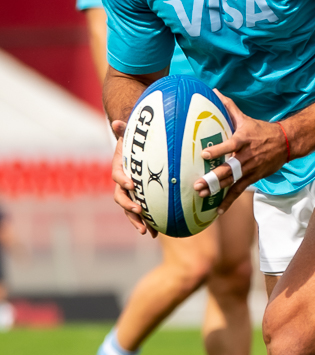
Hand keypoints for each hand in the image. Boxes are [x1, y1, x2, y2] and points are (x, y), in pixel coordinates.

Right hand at [110, 120, 157, 236]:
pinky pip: (143, 214)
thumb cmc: (135, 143)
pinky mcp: (140, 200)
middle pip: (121, 198)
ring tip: (146, 231)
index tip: (131, 185)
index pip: (118, 176)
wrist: (137, 152)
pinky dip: (149, 223)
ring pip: (130, 210)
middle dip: (129, 206)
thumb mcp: (131, 135)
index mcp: (120, 169)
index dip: (123, 180)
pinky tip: (157, 233)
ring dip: (137, 221)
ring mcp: (131, 194)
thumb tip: (117, 122)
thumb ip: (125, 130)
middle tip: (139, 211)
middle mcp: (123, 184)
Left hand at [193, 93, 288, 212]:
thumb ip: (229, 107)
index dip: (217, 150)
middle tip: (198, 184)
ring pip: (232, 182)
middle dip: (213, 178)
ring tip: (202, 194)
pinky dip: (229, 201)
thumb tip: (215, 92)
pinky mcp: (253, 178)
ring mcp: (250, 169)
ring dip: (216, 190)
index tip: (204, 154)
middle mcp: (246, 157)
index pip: (230, 145)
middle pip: (229, 169)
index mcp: (243, 140)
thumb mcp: (246, 118)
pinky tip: (218, 210)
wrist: (286, 143)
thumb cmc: (262, 130)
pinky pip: (239, 191)